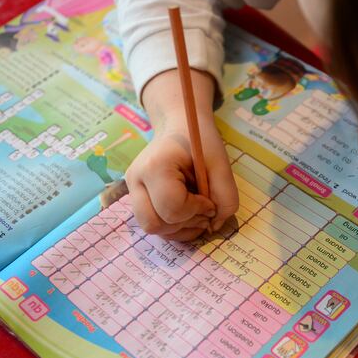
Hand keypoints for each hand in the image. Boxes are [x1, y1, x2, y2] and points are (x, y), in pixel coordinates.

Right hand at [125, 69, 238, 239]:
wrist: (179, 128)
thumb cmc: (200, 142)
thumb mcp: (221, 164)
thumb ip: (226, 196)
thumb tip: (214, 226)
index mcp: (155, 166)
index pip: (172, 207)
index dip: (197, 210)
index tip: (209, 199)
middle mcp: (136, 180)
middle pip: (155, 224)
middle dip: (185, 223)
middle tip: (204, 209)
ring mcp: (132, 190)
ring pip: (153, 229)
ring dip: (180, 228)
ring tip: (197, 212)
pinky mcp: (136, 198)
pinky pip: (154, 225)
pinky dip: (174, 227)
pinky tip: (188, 214)